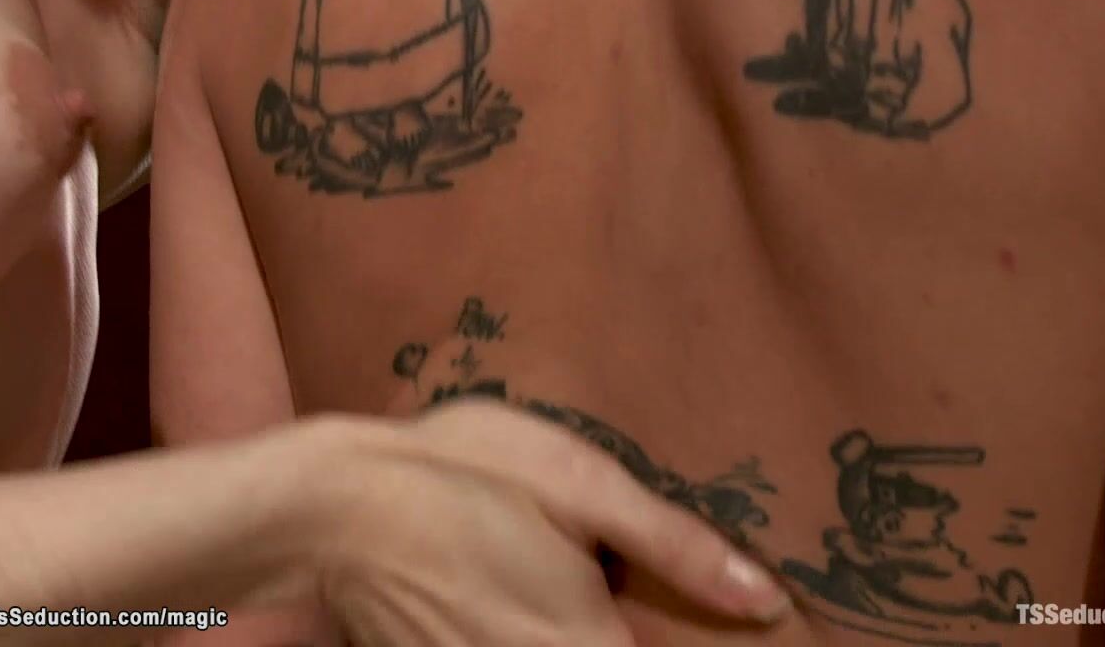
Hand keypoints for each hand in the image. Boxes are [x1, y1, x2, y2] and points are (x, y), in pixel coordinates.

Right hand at [296, 400, 792, 645]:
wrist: (335, 504)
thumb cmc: (468, 476)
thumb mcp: (584, 487)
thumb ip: (678, 550)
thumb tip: (769, 603)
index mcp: (592, 645)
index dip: (694, 646)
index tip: (712, 628)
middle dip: (634, 634)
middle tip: (604, 578)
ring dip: (578, 632)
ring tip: (540, 576)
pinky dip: (523, 632)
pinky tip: (502, 587)